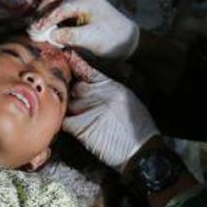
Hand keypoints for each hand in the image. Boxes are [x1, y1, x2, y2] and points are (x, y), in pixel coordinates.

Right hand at [33, 0, 138, 59]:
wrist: (131, 42)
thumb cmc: (113, 39)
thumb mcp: (91, 39)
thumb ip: (69, 35)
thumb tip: (48, 35)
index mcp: (87, 1)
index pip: (61, 6)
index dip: (46, 18)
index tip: (35, 30)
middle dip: (42, 9)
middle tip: (33, 24)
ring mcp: (83, 2)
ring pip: (58, 0)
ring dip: (46, 10)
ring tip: (37, 24)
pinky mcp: (83, 10)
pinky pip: (63, 8)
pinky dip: (53, 14)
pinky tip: (47, 23)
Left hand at [64, 52, 157, 170]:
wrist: (141, 150)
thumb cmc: (138, 128)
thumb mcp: (128, 100)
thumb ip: (109, 91)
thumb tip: (92, 87)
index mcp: (111, 86)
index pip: (88, 70)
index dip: (76, 63)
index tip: (67, 56)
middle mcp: (98, 94)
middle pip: (75, 88)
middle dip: (73, 94)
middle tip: (77, 104)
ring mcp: (88, 109)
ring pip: (69, 104)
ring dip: (70, 110)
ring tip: (81, 120)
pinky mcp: (81, 126)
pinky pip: (65, 121)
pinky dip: (66, 124)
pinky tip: (74, 129)